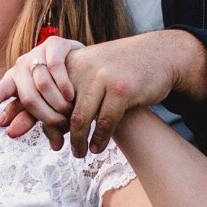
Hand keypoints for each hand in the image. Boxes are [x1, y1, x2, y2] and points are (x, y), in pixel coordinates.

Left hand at [0, 35, 83, 145]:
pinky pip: (55, 66)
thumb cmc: (60, 89)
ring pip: (42, 83)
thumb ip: (27, 118)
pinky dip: (63, 84)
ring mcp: (37, 52)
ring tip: (68, 111)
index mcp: (14, 80)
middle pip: (27, 96)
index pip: (0, 89)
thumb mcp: (43, 104)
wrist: (84, 65)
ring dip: (57, 102)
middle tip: (59, 124)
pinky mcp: (54, 44)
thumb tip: (11, 134)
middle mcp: (22, 65)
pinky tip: (70, 95)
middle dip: (45, 114)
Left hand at [60, 31, 206, 157]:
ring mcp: (102, 77)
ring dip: (79, 141)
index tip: (54, 139)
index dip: (48, 122)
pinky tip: (98, 147)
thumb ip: (70, 90)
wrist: (159, 54)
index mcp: (71, 61)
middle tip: (66, 149)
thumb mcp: (92, 69)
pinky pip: (104, 122)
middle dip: (63, 135)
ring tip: (81, 152)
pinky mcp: (122, 89)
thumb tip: (50, 127)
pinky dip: (99, 139)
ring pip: (81, 118)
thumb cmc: (122, 69)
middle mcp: (82, 66)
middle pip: (61, 110)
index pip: (48, 97)